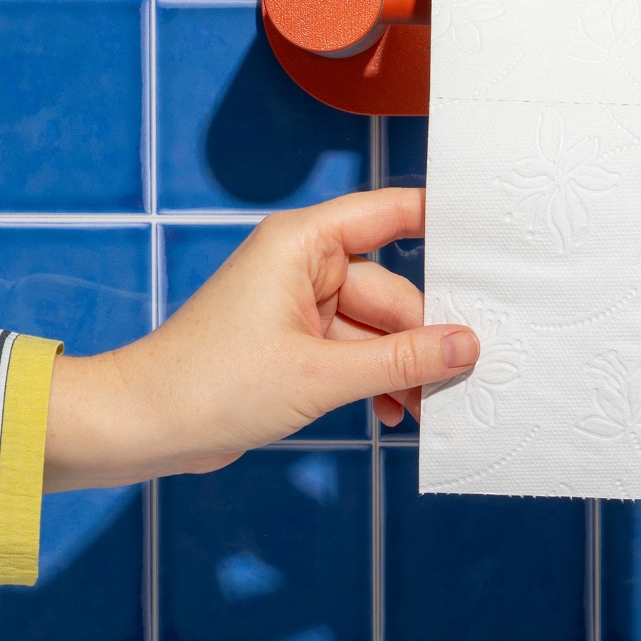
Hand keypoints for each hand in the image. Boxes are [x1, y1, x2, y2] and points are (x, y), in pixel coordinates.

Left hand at [42, 188, 475, 491]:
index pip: (392, 213)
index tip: (496, 242)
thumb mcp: (321, 374)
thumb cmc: (211, 383)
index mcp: (304, 243)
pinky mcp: (296, 345)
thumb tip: (468, 345)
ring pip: (378, 329)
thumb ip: (402, 359)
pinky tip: (396, 414)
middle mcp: (305, 265)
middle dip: (424, 337)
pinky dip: (376, 381)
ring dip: (402, 368)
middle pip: (393, 289)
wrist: (144, 427)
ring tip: (431, 408)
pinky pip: (356, 353)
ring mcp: (300, 306)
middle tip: (466, 375)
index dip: (443, 223)